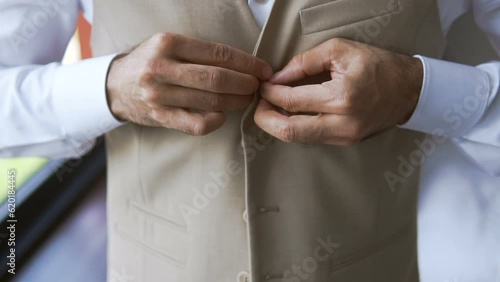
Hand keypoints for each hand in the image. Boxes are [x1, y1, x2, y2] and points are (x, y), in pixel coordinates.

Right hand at [106, 33, 272, 134]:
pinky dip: (215, 121)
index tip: (262, 69)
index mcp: (168, 43)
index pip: (218, 53)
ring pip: (209, 102)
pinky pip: (196, 124)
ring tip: (246, 99)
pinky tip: (222, 115)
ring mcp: (159, 94)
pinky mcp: (159, 116)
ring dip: (236, 102)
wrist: (116, 85)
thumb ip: (199, 52)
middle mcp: (162, 68)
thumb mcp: (169, 46)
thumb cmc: (150, 62)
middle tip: (257, 86)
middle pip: (216, 78)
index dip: (246, 63)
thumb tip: (242, 64)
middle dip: (245, 83)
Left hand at [254, 38, 422, 144]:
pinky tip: (290, 115)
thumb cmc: (379, 66)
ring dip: (279, 125)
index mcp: (342, 97)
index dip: (271, 93)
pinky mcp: (346, 142)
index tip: (262, 86)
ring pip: (300, 139)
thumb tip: (278, 76)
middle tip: (258, 106)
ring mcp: (345, 137)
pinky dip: (296, 128)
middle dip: (266, 120)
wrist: (410, 90)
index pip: (293, 101)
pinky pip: (312, 138)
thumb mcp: (341, 51)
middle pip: (290, 131)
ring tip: (271, 108)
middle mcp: (343, 123)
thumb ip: (305, 62)